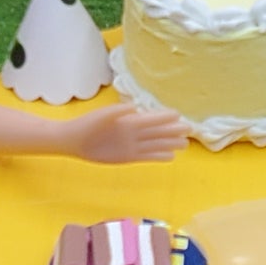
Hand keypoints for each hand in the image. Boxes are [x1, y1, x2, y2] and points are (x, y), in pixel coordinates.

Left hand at [69, 104, 187, 163]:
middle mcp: (134, 132)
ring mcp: (132, 145)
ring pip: (156, 144)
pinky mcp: (128, 156)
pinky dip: (159, 156)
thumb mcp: (101, 116)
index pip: (151, 118)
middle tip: (190, 130)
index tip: (178, 114)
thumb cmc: (88, 124)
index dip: (164, 116)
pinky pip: (147, 156)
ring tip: (185, 144)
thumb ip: (117, 112)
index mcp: (129, 120)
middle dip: (173, 130)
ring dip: (170, 144)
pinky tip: (171, 157)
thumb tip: (135, 107)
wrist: (75, 140)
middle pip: (158, 131)